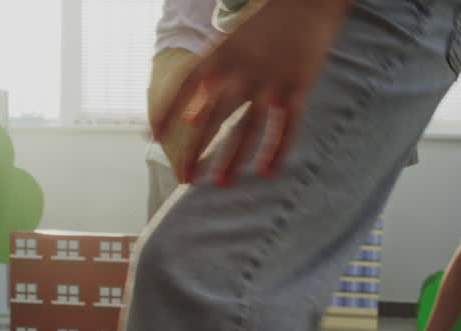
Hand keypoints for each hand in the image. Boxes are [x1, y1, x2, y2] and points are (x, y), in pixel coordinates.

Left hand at [154, 0, 350, 186]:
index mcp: (220, 54)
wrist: (308, 2)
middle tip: (185, 177)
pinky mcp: (298, 88)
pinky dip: (278, 150)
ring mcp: (271, 81)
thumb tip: (188, 118)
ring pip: (248, 127)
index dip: (167, 111)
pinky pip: (287, 126)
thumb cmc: (263, 26)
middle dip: (197, 148)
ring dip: (234, 156)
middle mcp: (241, 70)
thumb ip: (208, 80)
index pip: (185, 86)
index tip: (152, 137)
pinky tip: (268, 172)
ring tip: (222, 182)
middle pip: (214, 116)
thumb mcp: (230, 45)